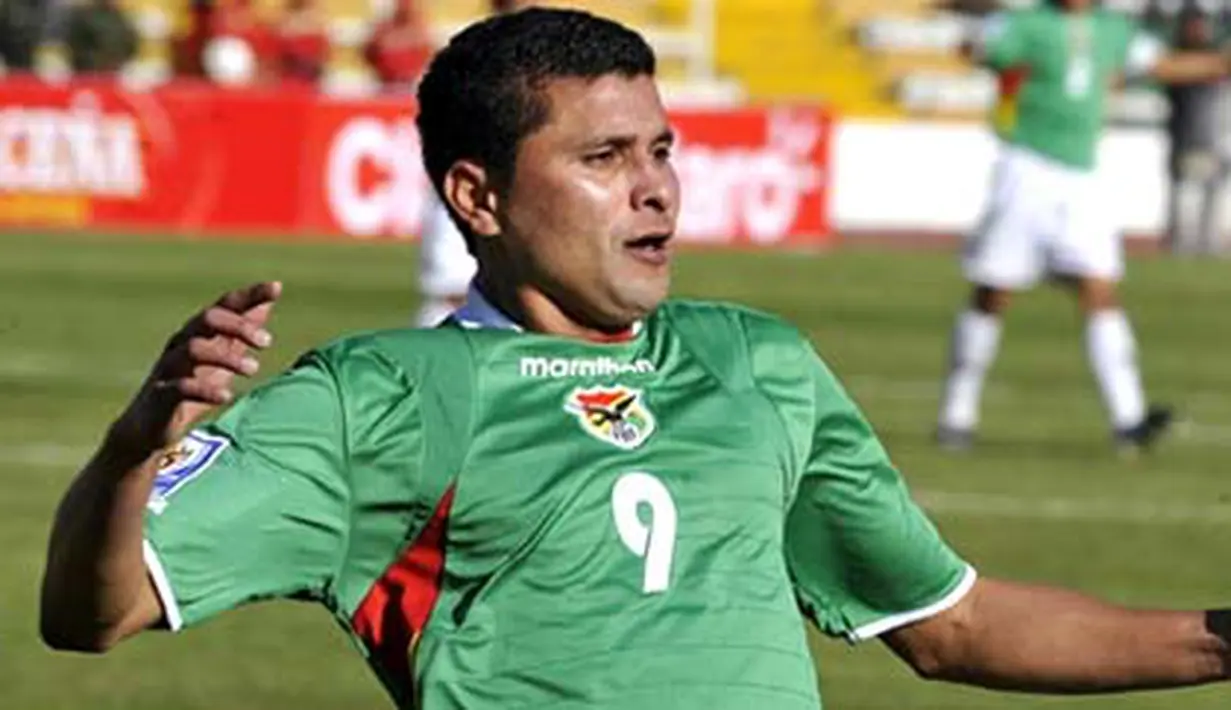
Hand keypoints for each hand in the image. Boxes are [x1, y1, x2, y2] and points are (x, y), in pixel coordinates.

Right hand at [111, 282, 281, 454]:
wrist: (151, 426)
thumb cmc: (192, 384)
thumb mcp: (222, 354)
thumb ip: (243, 330)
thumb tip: (269, 300)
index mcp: (199, 332)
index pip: (225, 304)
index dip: (249, 295)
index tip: (276, 287)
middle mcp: (182, 342)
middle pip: (207, 319)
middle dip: (239, 325)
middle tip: (267, 342)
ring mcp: (169, 367)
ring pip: (194, 349)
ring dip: (227, 357)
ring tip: (254, 369)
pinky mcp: (161, 395)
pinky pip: (180, 387)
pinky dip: (205, 390)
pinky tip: (226, 396)